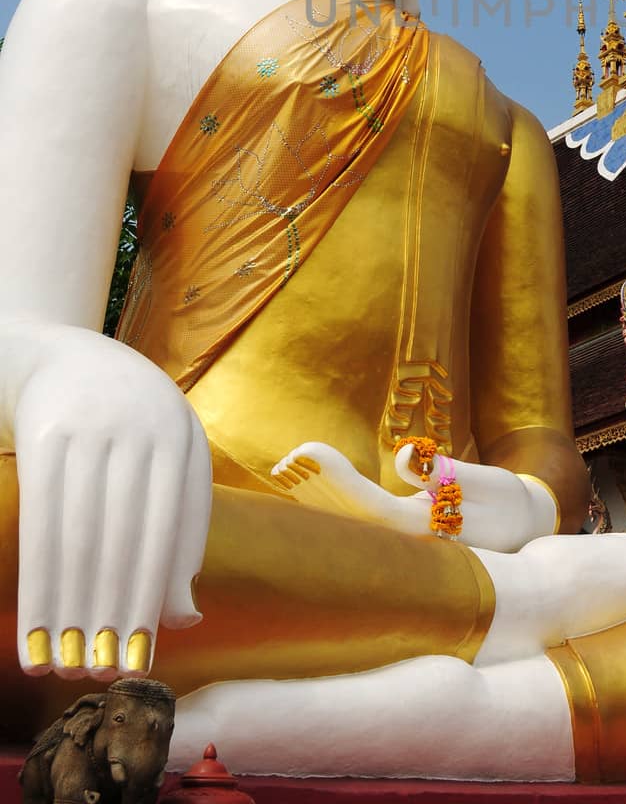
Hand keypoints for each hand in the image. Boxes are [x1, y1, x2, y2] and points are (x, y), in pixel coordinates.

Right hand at [1, 320, 210, 678]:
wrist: (62, 356)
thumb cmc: (128, 426)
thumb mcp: (167, 464)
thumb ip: (182, 534)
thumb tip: (186, 619)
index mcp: (180, 437)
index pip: (169, 533)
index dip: (153, 598)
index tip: (141, 658)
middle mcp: (141, 427)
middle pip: (125, 539)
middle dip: (111, 612)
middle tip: (98, 676)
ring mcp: (92, 427)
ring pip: (81, 536)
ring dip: (71, 610)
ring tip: (61, 668)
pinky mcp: (45, 433)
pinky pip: (40, 522)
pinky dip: (39, 583)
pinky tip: (33, 631)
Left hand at [271, 441, 555, 551]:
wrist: (528, 528)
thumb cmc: (507, 501)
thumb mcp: (486, 481)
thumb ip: (446, 471)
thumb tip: (406, 460)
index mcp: (428, 532)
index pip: (367, 506)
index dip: (334, 480)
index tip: (307, 454)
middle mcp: (410, 545)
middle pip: (350, 519)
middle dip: (318, 488)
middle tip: (288, 460)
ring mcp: (405, 544)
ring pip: (350, 524)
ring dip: (319, 498)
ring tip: (289, 470)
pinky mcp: (404, 537)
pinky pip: (359, 523)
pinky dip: (333, 504)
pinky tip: (311, 488)